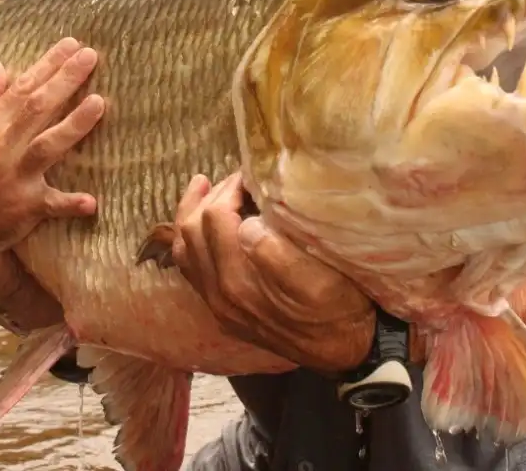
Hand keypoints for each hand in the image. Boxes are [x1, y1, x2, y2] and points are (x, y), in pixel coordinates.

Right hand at [0, 38, 103, 273]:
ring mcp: (13, 178)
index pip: (21, 89)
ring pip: (47, 147)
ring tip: (100, 103)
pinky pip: (50, 205)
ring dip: (74, 125)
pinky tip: (91, 201)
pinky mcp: (24, 209)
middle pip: (37, 109)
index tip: (72, 45)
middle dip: (65, 81)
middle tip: (91, 56)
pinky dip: (70, 204)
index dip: (47, 65)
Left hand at [171, 173, 376, 372]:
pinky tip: (203, 222)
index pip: (215, 218)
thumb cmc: (340, 308)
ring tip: (205, 186)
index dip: (230, 188)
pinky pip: (189, 267)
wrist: (342, 351)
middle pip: (192, 229)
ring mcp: (216, 304)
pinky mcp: (221, 309)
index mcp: (239, 282)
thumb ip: (279, 255)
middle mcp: (219, 294)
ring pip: (183, 249)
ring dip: (192, 212)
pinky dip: (189, 238)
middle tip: (239, 178)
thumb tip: (246, 224)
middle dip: (211, 195)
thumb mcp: (321, 281)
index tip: (253, 174)